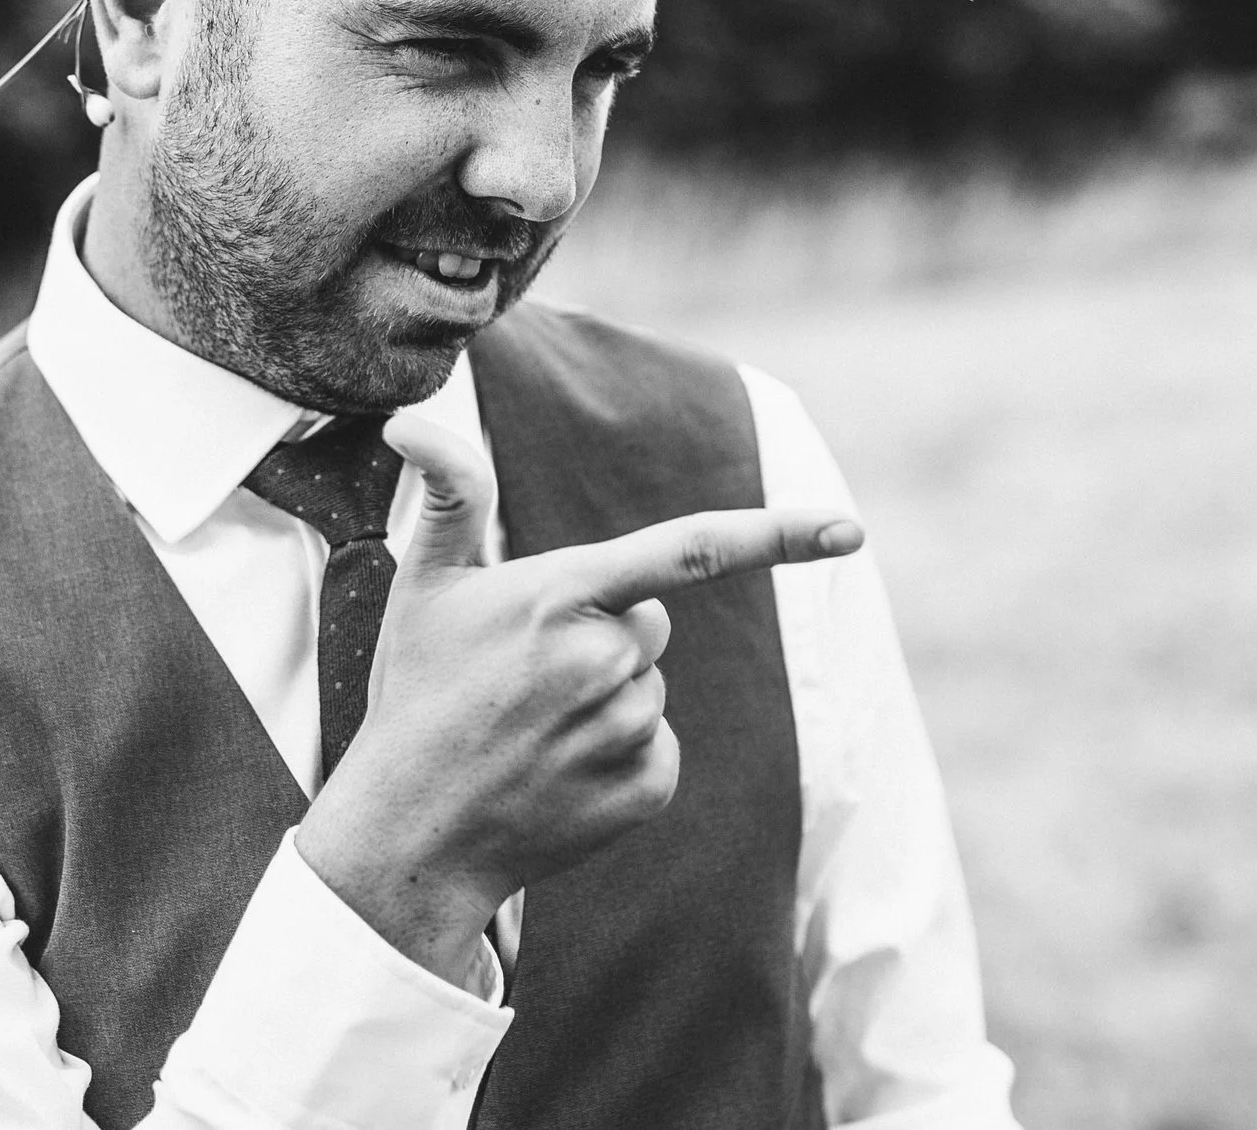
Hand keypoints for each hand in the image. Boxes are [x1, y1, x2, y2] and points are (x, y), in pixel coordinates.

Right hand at [292, 412, 863, 985]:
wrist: (409, 834)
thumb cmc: (416, 696)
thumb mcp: (425, 587)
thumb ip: (449, 495)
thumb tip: (407, 423)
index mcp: (560, 594)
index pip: (689, 549)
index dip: (776, 534)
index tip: (849, 529)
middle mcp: (603, 660)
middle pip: (651, 624)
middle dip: (607, 636)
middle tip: (528, 676)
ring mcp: (627, 729)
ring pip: (650, 689)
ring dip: (607, 700)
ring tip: (534, 730)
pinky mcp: (645, 789)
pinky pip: (659, 748)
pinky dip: (619, 758)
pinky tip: (559, 772)